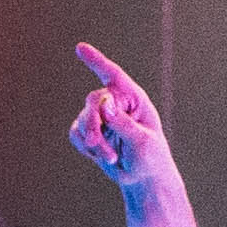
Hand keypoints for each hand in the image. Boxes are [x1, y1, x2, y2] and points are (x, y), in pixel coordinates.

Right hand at [66, 43, 176, 209]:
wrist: (143, 178)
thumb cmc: (150, 158)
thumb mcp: (142, 142)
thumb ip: (123, 123)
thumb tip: (105, 104)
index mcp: (134, 100)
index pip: (114, 76)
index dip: (96, 61)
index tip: (80, 48)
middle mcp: (117, 104)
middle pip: (93, 101)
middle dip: (93, 124)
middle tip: (96, 144)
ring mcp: (102, 117)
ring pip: (83, 120)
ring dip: (93, 142)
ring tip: (111, 157)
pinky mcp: (91, 131)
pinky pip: (76, 133)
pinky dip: (86, 147)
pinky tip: (101, 156)